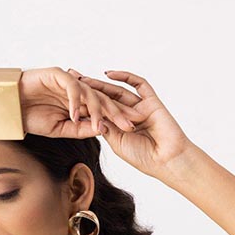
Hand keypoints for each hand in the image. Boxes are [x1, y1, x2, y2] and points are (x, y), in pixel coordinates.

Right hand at [18, 67, 140, 138]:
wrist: (11, 106)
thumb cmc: (32, 117)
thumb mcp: (60, 129)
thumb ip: (79, 130)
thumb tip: (101, 131)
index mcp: (81, 103)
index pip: (103, 111)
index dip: (117, 119)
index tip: (131, 131)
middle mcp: (78, 91)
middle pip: (102, 100)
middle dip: (116, 113)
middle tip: (129, 124)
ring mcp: (69, 81)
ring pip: (90, 93)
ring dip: (96, 110)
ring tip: (100, 126)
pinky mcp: (58, 74)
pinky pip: (71, 88)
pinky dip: (74, 102)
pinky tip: (75, 115)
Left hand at [65, 69, 192, 176]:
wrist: (167, 160)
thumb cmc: (144, 157)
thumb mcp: (117, 143)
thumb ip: (106, 129)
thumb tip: (91, 116)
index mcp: (120, 128)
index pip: (100, 112)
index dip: (85, 104)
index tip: (66, 97)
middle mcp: (129, 115)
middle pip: (106, 98)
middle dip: (89, 89)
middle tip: (70, 77)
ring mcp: (140, 107)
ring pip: (118, 91)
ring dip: (101, 83)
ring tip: (84, 77)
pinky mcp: (151, 101)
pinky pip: (138, 84)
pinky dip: (125, 77)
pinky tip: (109, 74)